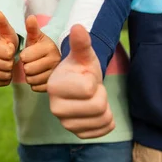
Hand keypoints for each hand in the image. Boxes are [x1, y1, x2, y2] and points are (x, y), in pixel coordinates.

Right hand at [0, 11, 17, 85]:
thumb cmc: (5, 40)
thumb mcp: (6, 31)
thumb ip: (3, 23)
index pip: (8, 53)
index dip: (13, 51)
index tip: (9, 47)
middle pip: (6, 65)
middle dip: (12, 61)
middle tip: (9, 57)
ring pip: (4, 75)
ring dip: (10, 71)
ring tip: (7, 64)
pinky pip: (1, 83)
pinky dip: (6, 79)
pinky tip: (5, 71)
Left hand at [19, 15, 60, 91]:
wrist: (51, 61)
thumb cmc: (39, 48)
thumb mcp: (35, 37)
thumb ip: (32, 28)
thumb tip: (30, 17)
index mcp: (49, 47)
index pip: (25, 57)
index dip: (24, 56)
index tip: (29, 54)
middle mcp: (56, 60)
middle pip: (28, 69)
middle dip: (26, 66)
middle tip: (32, 62)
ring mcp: (56, 74)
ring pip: (31, 80)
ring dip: (29, 76)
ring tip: (35, 70)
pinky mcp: (54, 85)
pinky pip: (36, 88)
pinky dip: (35, 84)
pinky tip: (39, 77)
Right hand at [47, 24, 113, 138]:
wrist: (79, 85)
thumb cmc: (81, 68)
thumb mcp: (83, 55)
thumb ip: (81, 43)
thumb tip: (78, 27)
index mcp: (55, 87)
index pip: (89, 89)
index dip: (94, 81)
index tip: (86, 77)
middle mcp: (56, 108)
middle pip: (98, 106)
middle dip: (101, 95)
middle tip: (92, 89)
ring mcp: (66, 123)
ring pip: (102, 119)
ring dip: (106, 108)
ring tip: (94, 98)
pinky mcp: (77, 134)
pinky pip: (103, 131)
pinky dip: (107, 121)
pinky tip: (97, 111)